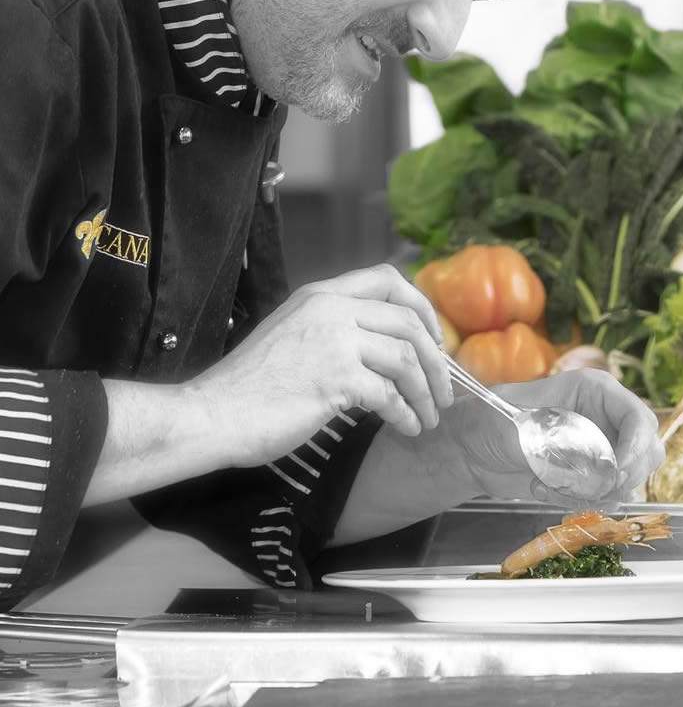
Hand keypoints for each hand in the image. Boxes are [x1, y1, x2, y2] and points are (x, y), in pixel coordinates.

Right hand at [189, 263, 453, 466]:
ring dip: (426, 392)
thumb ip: (332, 329)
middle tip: (443, 389)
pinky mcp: (335, 379)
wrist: (214, 413)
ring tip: (428, 416)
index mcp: (320, 295)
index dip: (421, 307)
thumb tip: (380, 348)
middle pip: (408, 321)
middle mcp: (330, 309)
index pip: (388, 280)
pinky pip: (390, 394)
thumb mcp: (292, 335)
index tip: (434, 339)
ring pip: (406, 358)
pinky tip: (406, 427)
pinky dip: (405, 413)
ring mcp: (334, 342)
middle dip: (436, 359)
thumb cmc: (250, 385)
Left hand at [448, 369, 662, 503]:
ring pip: (627, 479)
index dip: (637, 448)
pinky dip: (576, 500)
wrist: (469, 450)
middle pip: (645, 452)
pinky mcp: (588, 474)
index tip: (618, 473)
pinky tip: (541, 488)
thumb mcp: (521, 424)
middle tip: (589, 488)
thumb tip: (599, 462)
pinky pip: (603, 496)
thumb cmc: (489, 421)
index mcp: (595, 392)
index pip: (639, 418)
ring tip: (548, 483)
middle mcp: (604, 418)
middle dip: (621, 476)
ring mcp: (600, 447)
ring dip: (591, 491)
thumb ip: (561, 441)